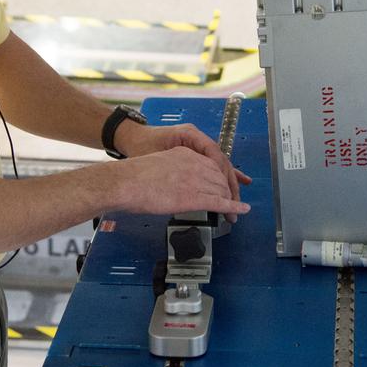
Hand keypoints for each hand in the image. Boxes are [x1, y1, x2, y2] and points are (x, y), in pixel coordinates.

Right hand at [117, 146, 251, 217]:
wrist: (125, 182)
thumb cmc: (133, 177)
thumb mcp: (158, 165)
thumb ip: (172, 171)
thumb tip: (175, 184)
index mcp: (184, 154)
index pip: (212, 165)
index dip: (220, 178)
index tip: (223, 187)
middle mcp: (193, 164)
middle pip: (220, 177)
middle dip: (228, 191)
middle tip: (231, 203)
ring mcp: (194, 180)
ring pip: (221, 190)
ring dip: (230, 201)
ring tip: (234, 213)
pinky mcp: (193, 197)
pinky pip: (219, 202)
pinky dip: (233, 207)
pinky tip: (241, 211)